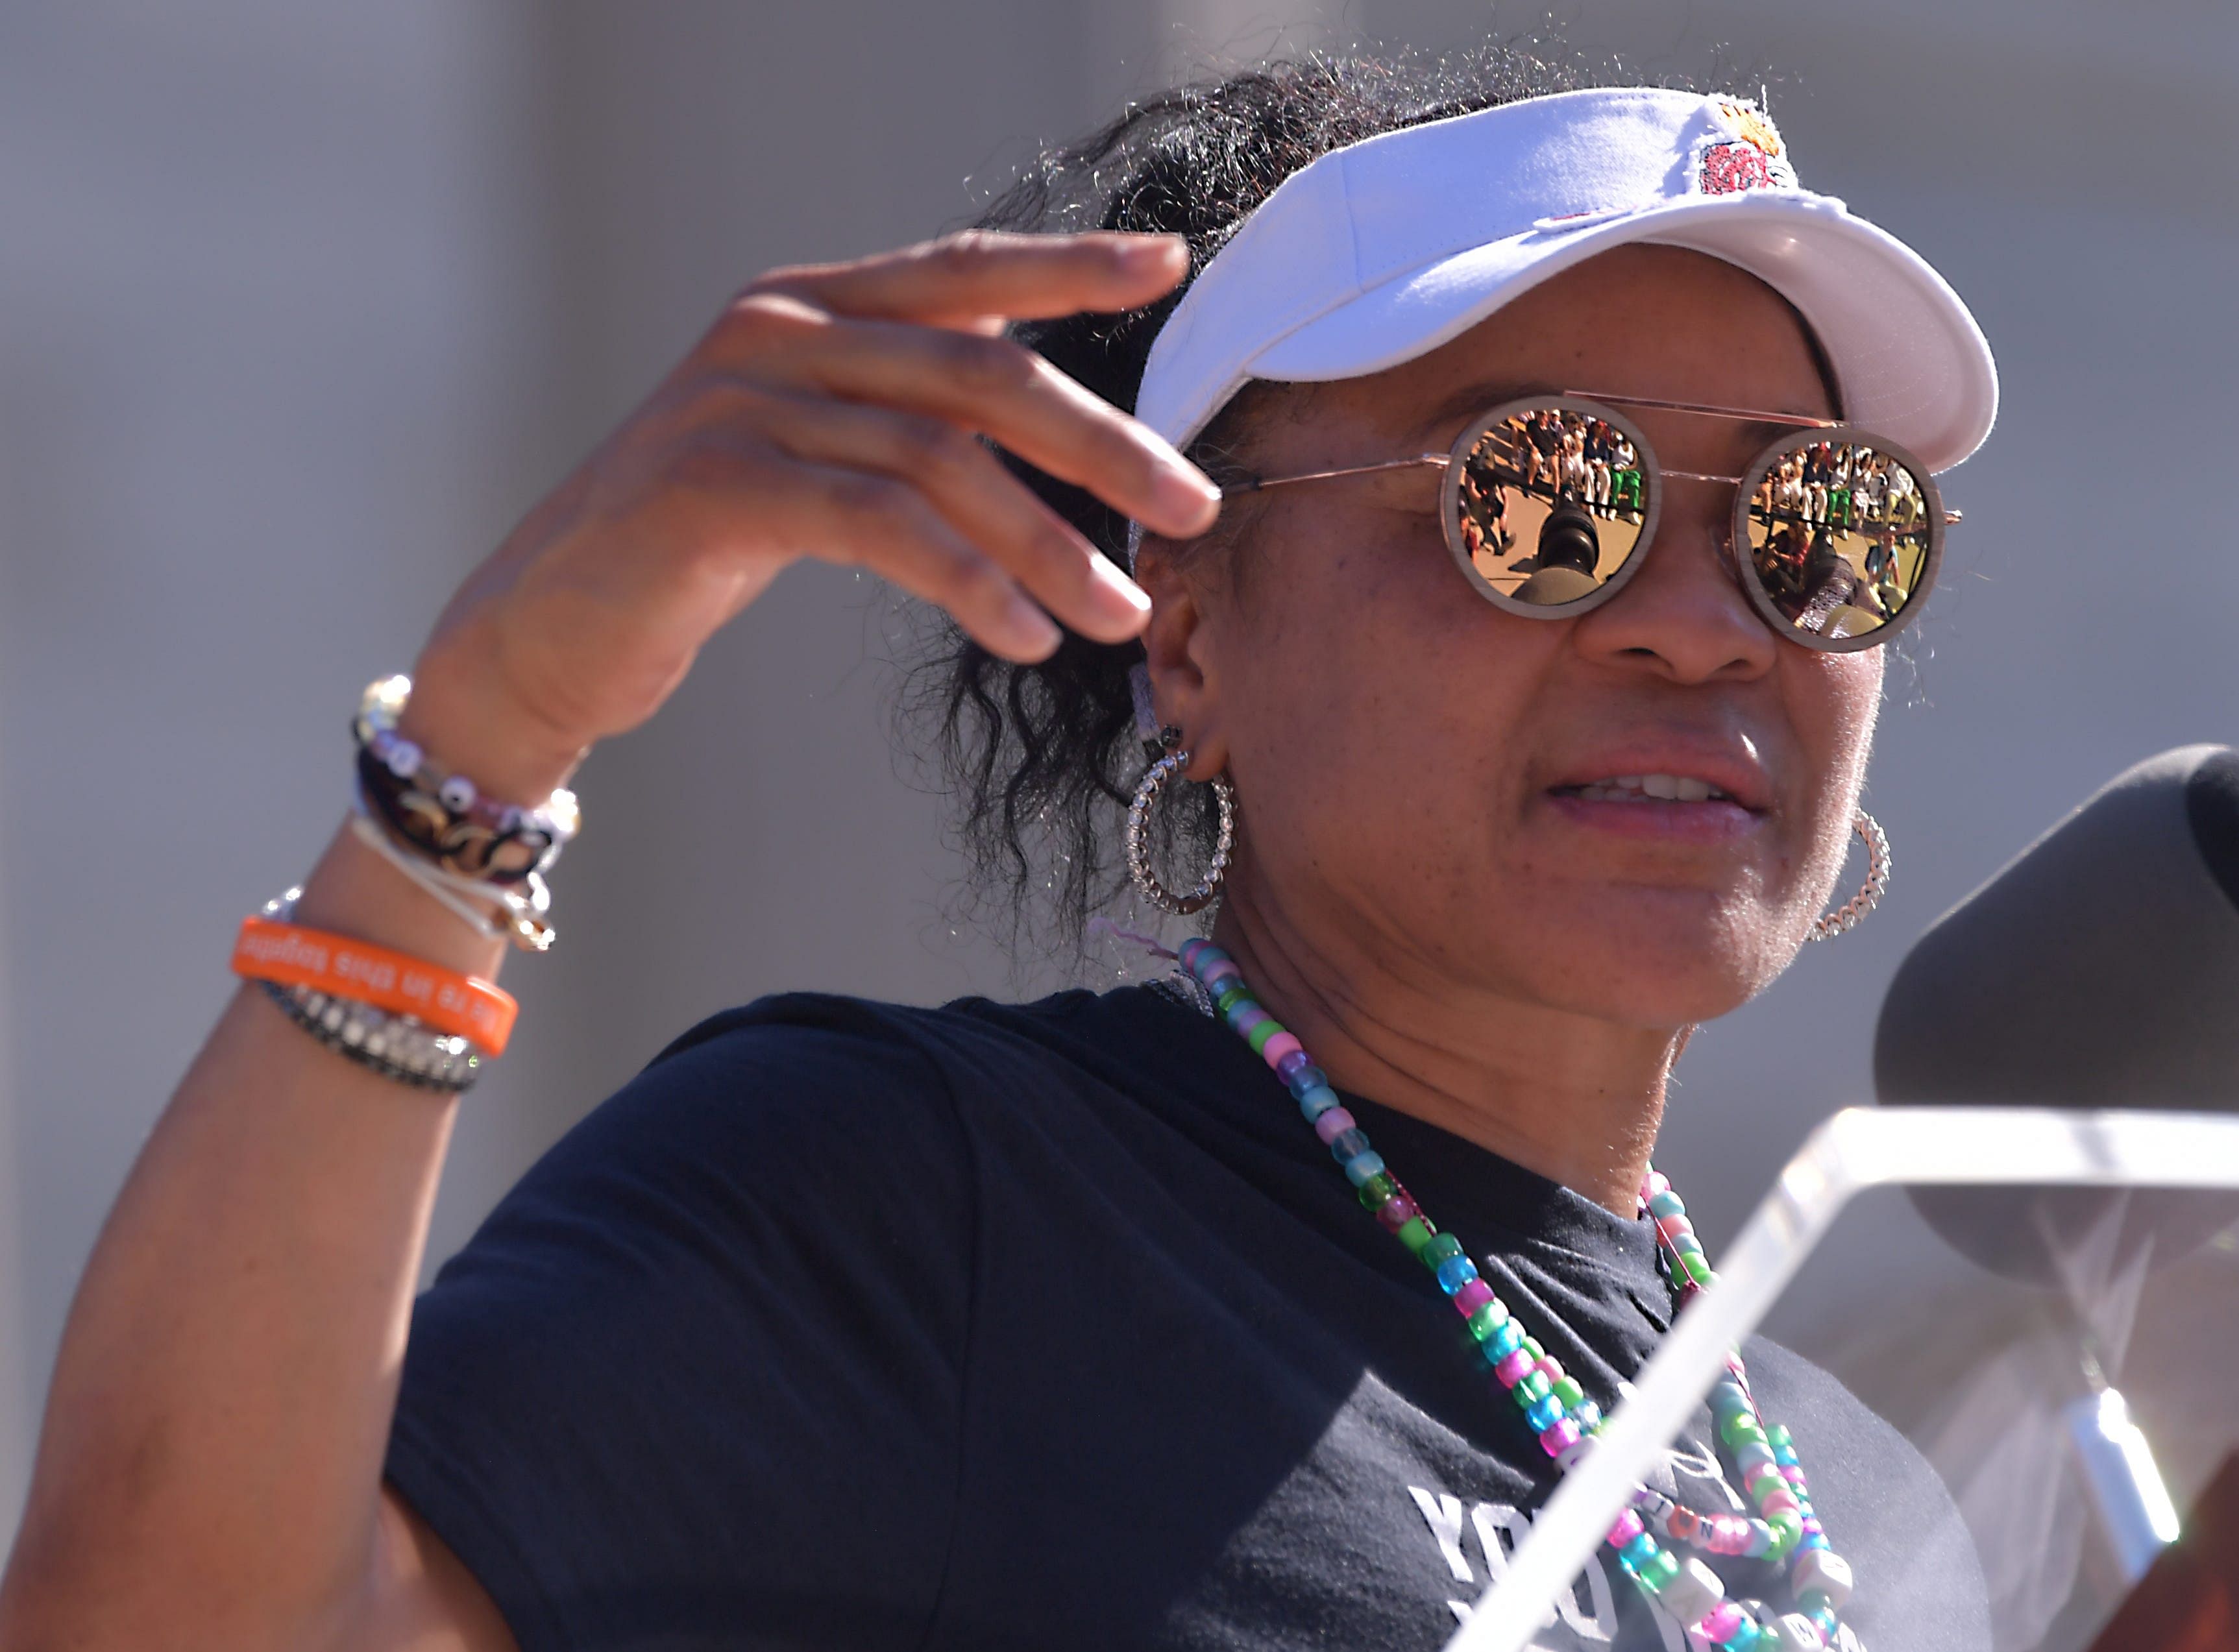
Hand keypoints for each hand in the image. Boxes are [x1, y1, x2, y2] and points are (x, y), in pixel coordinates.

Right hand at [402, 230, 1217, 799]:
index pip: (959, 274)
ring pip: (943, 457)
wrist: (542, 634)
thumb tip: (1023, 404)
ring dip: (1051, 544)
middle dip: (1101, 441)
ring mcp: (738, 405)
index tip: (1169, 266)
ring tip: (1121, 615)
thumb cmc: (690, 553)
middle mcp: (773, 333)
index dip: (1068, 266)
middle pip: (978, 368)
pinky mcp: (716, 487)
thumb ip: (895, 418)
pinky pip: (880, 524)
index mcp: (805, 310)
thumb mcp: (805, 462)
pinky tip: (1025, 635)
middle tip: (1192, 510)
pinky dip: (969, 581)